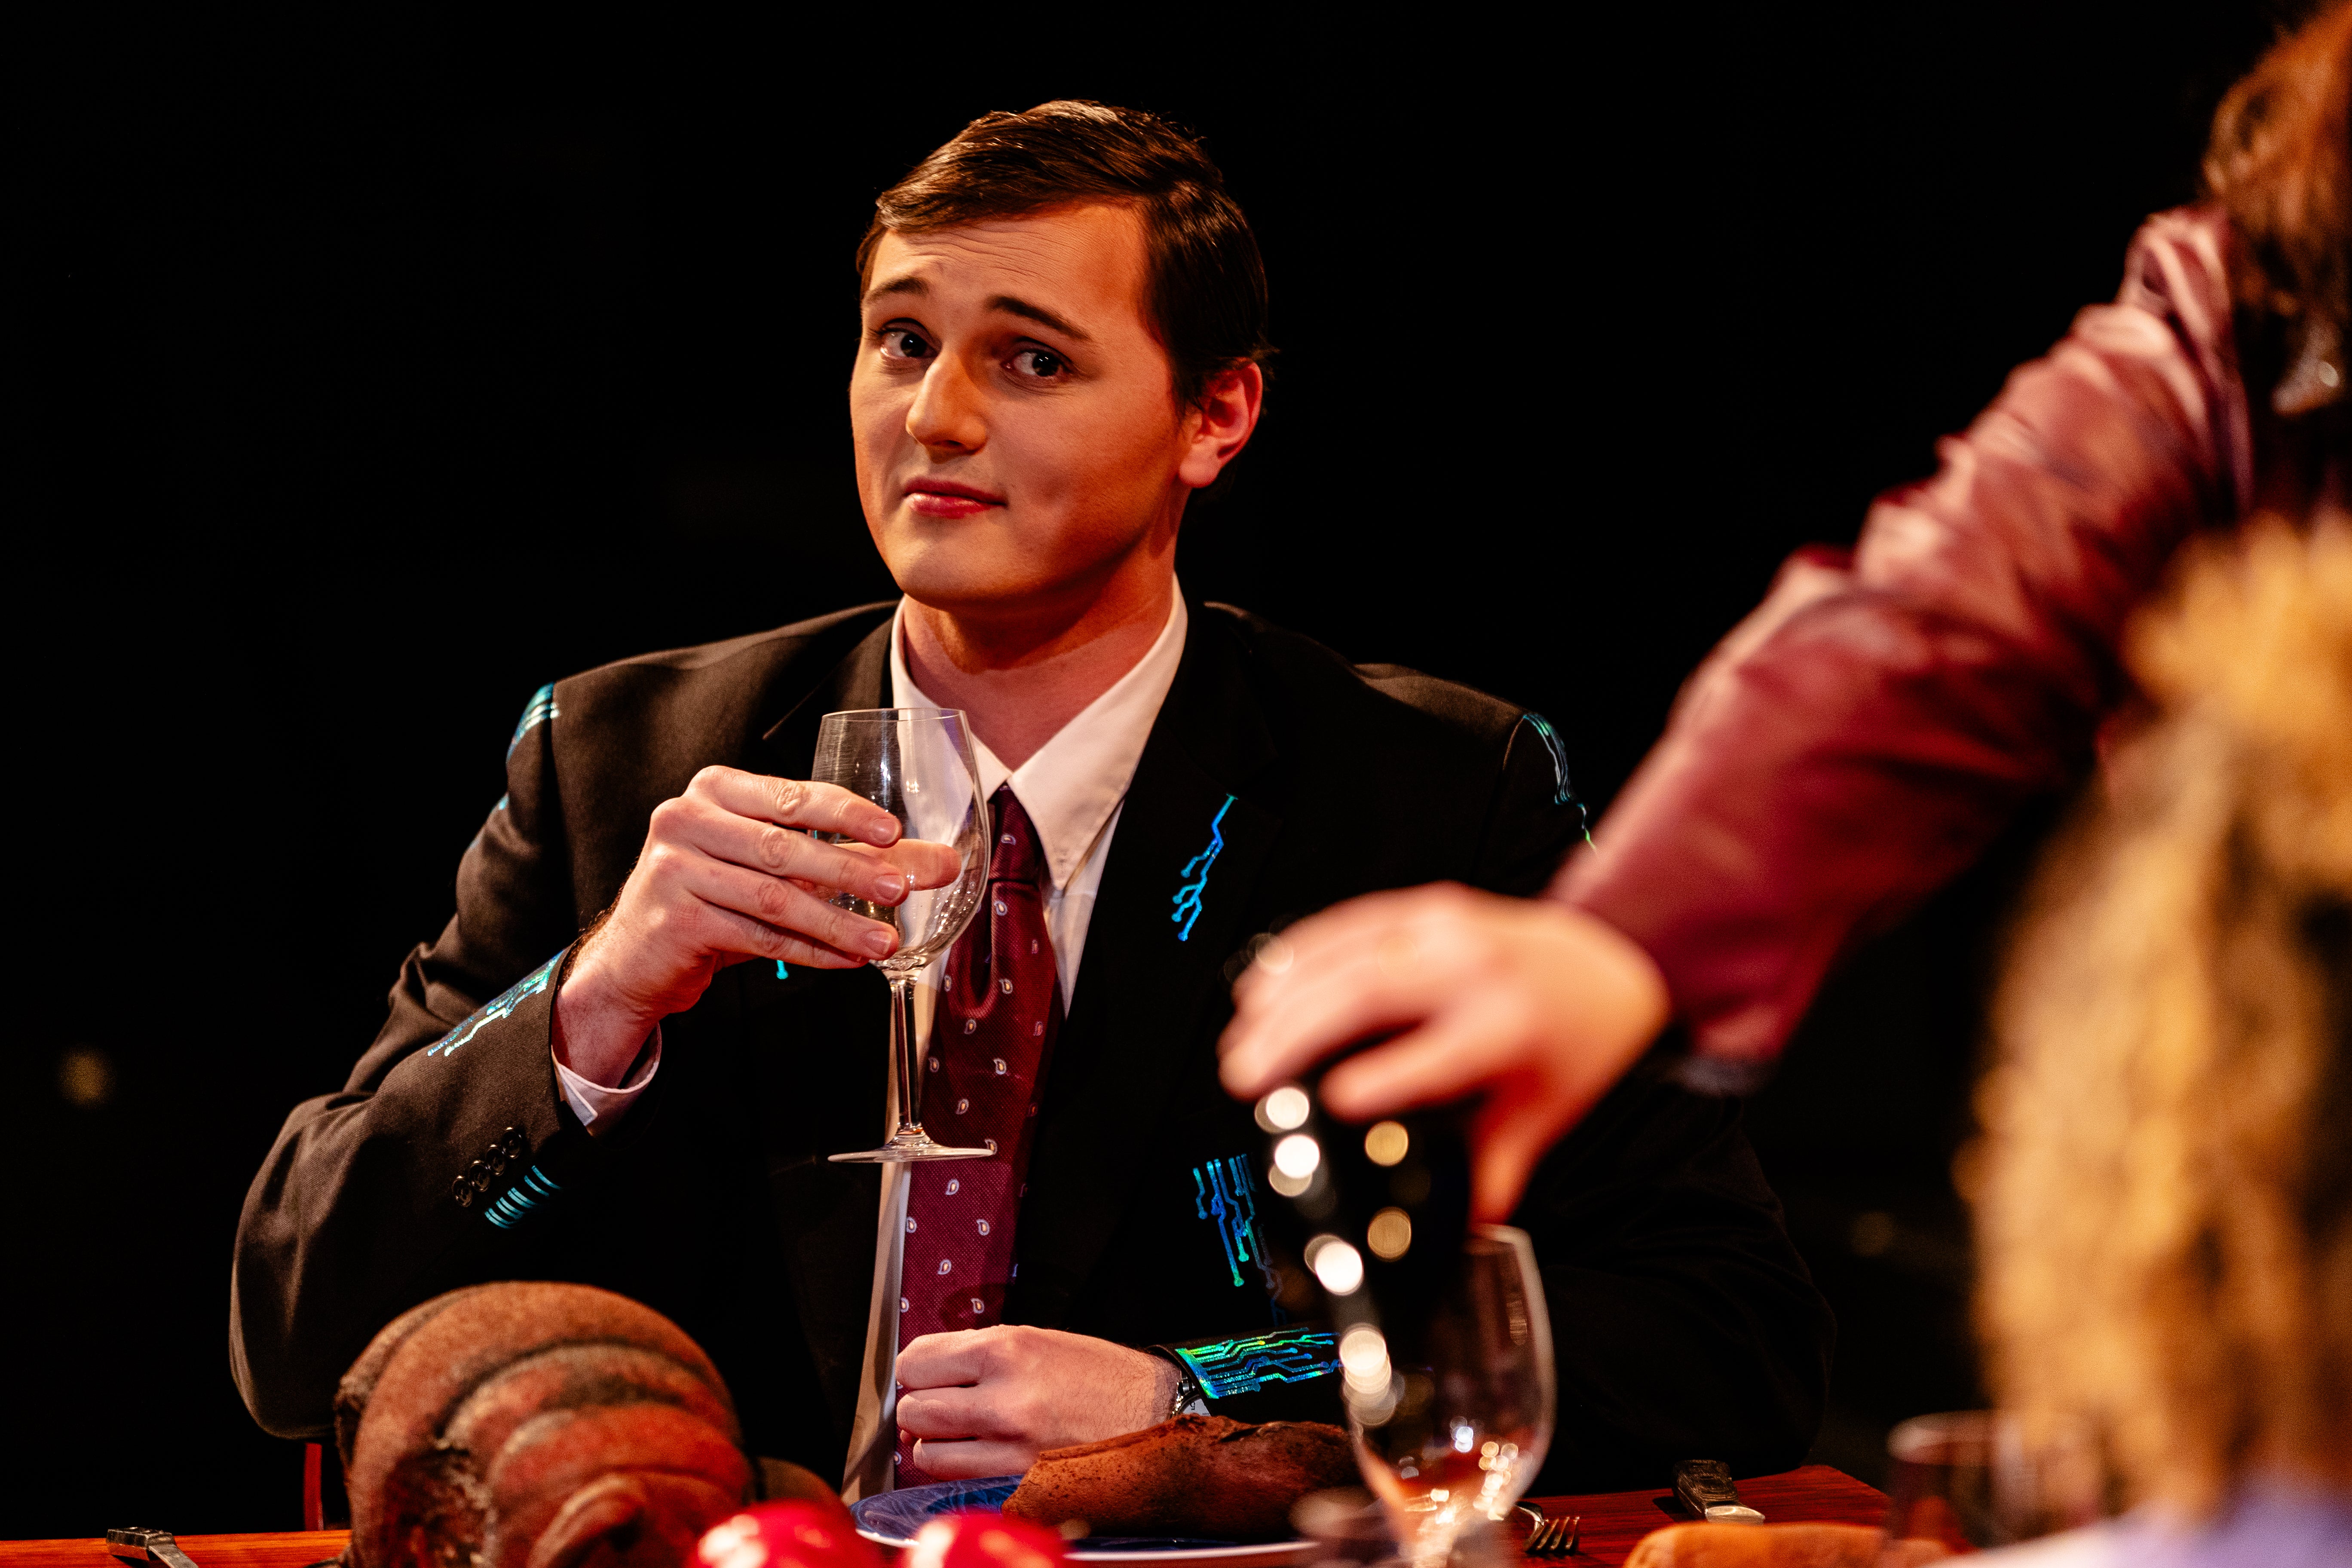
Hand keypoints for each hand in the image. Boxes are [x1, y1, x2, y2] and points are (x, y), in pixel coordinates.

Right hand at [555, 766, 963, 1084]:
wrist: (638, 956)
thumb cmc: (717, 897)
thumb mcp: (780, 866)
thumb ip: (857, 856)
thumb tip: (942, 862)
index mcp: (716, 789)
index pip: (792, 795)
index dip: (845, 813)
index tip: (893, 832)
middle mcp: (687, 818)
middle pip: (784, 847)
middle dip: (849, 870)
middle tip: (900, 890)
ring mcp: (675, 869)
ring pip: (773, 898)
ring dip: (836, 922)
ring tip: (884, 940)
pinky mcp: (676, 919)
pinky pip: (757, 937)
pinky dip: (808, 951)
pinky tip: (845, 960)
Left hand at [894, 1325, 1177, 1478]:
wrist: (1156, 1410)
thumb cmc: (1100, 1374)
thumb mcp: (1038, 1340)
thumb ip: (979, 1354)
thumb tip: (926, 1376)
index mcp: (1006, 1349)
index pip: (916, 1361)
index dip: (916, 1369)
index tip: (925, 1374)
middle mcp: (1004, 1396)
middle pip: (915, 1409)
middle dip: (921, 1407)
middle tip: (943, 1403)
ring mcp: (1011, 1445)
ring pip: (928, 1452)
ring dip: (936, 1444)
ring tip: (960, 1433)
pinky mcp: (1021, 1480)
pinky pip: (959, 1481)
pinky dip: (958, 1471)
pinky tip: (977, 1455)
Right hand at [1218, 884, 1670, 1220]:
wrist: (1610, 959)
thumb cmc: (1573, 1038)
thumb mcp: (1544, 1110)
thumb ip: (1496, 1168)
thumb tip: (1463, 1231)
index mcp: (1511, 1028)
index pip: (1443, 1053)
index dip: (1386, 1077)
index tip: (1334, 1103)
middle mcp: (1476, 969)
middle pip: (1373, 992)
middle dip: (1298, 1034)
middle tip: (1245, 1077)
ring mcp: (1447, 928)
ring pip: (1350, 953)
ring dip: (1284, 995)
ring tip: (1240, 1039)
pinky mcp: (1426, 906)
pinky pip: (1350, 921)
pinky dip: (1299, 953)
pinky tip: (1262, 984)